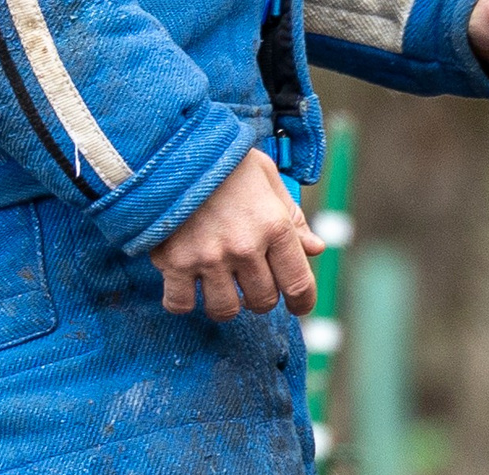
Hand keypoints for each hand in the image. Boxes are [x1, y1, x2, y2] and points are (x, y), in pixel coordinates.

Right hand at [150, 150, 323, 319]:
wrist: (173, 150)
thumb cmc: (225, 163)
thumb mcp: (267, 180)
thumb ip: (291, 218)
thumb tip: (315, 249)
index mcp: (274, 226)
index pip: (298, 283)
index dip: (302, 302)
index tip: (299, 307)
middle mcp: (245, 247)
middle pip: (262, 301)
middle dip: (260, 298)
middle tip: (249, 286)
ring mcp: (209, 258)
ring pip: (224, 309)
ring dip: (225, 304)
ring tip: (218, 288)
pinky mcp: (175, 263)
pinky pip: (181, 304)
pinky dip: (183, 302)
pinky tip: (185, 288)